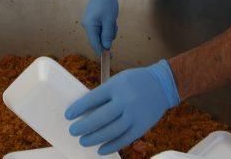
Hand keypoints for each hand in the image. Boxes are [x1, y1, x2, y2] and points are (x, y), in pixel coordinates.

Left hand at [65, 60, 179, 154]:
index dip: (79, 108)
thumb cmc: (134, 81)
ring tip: (83, 141)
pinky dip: (111, 146)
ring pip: (112, 131)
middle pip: (101, 117)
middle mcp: (125, 101)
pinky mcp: (142, 126)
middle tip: (73, 131)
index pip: (93, 98)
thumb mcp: (117, 80)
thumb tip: (85, 111)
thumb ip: (104, 94)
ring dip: (95, 138)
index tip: (68, 115)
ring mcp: (135, 115)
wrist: (162, 85)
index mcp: (116, 86)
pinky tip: (100, 149)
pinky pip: (125, 139)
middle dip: (84, 126)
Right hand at [82, 0, 118, 55]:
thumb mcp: (110, 20)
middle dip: (108, 36)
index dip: (102, 52)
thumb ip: (107, 35)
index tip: (110, 58)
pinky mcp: (93, 20)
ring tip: (112, 20)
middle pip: (98, 40)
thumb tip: (106, 47)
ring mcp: (90, 23)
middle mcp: (87, 26)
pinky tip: (110, 18)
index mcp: (89, 26)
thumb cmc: (106, 4)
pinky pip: (101, 29)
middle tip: (114, 26)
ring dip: (109, 31)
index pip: (95, 44)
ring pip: (101, 34)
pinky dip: (107, 27)